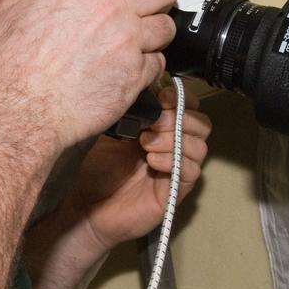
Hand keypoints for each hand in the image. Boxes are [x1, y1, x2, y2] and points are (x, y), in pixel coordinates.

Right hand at [0, 0, 178, 151]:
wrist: (24, 114)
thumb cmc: (13, 67)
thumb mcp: (8, 9)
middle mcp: (114, 7)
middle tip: (143, 3)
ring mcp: (130, 42)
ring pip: (167, 26)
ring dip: (154, 32)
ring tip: (130, 42)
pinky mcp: (138, 75)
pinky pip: (159, 63)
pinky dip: (146, 65)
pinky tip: (123, 70)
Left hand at [64, 85, 210, 253]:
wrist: (86, 204)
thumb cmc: (97, 168)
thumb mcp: (112, 130)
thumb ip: (132, 110)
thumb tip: (143, 84)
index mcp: (162, 128)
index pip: (190, 107)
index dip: (181, 98)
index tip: (162, 97)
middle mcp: (174, 147)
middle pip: (202, 125)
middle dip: (179, 118)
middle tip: (152, 124)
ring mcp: (176, 170)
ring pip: (200, 147)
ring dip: (174, 140)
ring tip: (146, 144)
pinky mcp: (175, 192)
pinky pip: (191, 172)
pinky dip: (173, 161)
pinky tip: (151, 161)